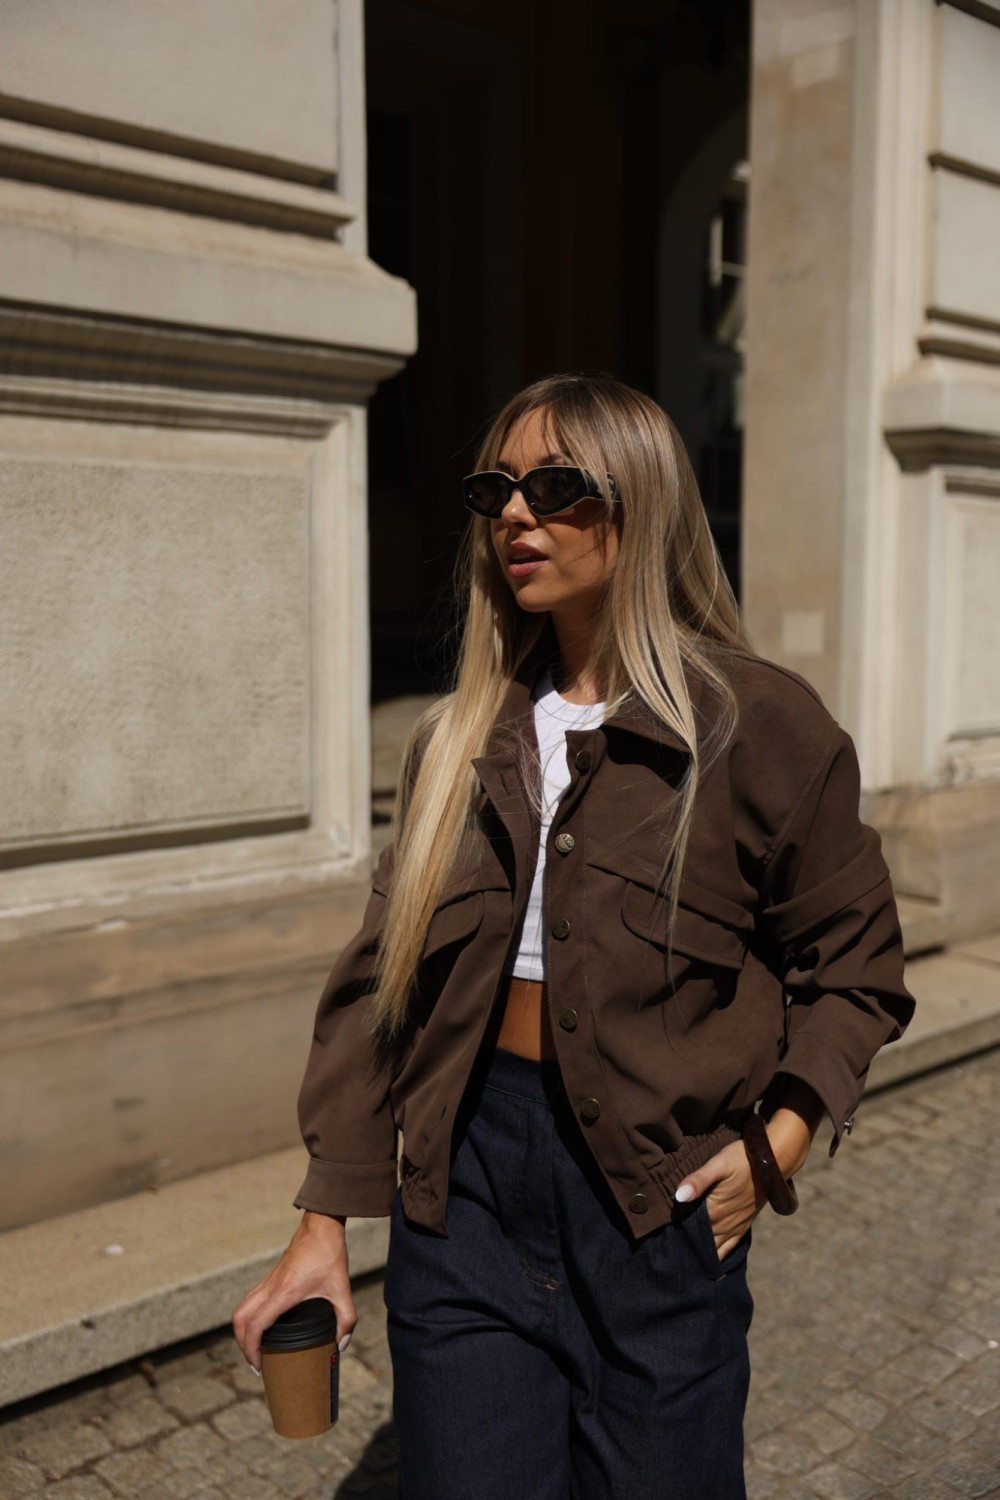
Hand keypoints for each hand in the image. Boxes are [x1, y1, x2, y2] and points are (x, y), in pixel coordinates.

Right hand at [232, 1211, 354, 1372]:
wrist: (321, 1226)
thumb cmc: (330, 1254)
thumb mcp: (342, 1289)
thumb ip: (346, 1319)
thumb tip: (341, 1345)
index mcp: (284, 1292)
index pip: (256, 1324)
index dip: (251, 1349)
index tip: (258, 1365)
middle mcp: (270, 1287)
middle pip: (239, 1318)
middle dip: (242, 1343)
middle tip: (255, 1361)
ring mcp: (268, 1281)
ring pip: (241, 1308)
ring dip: (242, 1330)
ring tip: (256, 1348)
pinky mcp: (270, 1277)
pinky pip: (250, 1300)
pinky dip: (248, 1317)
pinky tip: (263, 1326)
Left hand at [674, 1080, 825, 1258]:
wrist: (772, 1162)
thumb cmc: (741, 1159)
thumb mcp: (718, 1164)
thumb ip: (698, 1180)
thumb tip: (678, 1197)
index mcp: (714, 1210)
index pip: (687, 1229)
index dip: (673, 1234)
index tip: (658, 1239)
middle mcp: (723, 1224)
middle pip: (698, 1242)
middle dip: (683, 1247)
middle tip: (665, 1253)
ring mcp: (734, 1227)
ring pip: (712, 1249)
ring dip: (698, 1254)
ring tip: (681, 1260)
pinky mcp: (742, 1226)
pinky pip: (728, 1248)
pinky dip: (716, 1256)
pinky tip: (707, 1262)